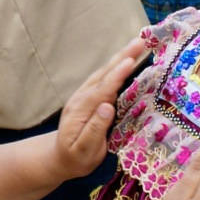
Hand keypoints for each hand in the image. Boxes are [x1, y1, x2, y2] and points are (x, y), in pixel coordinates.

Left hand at [54, 37, 145, 177]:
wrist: (59, 157)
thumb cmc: (74, 158)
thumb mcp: (84, 150)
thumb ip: (95, 129)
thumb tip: (108, 107)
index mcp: (81, 110)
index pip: (102, 90)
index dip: (116, 76)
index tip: (130, 62)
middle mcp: (82, 98)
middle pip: (104, 74)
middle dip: (122, 57)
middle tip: (140, 41)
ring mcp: (85, 96)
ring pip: (105, 73)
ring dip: (121, 57)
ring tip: (138, 44)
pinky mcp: (91, 97)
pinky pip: (106, 79)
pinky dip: (117, 67)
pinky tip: (128, 59)